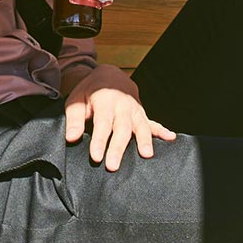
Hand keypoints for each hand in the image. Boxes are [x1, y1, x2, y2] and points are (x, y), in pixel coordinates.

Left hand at [63, 81, 177, 170]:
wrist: (111, 76)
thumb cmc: (90, 92)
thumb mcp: (76, 100)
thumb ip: (74, 119)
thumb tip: (71, 138)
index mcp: (105, 101)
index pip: (102, 123)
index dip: (99, 140)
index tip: (96, 156)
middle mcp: (122, 106)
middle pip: (121, 128)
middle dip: (118, 147)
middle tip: (113, 166)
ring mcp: (135, 110)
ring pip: (140, 126)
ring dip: (144, 140)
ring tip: (146, 154)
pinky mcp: (142, 115)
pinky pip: (153, 123)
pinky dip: (162, 130)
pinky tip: (171, 137)